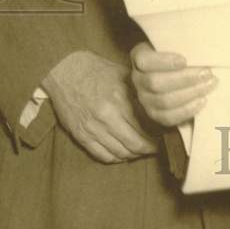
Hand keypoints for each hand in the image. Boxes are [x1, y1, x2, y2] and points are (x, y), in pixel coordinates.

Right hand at [42, 50, 156, 163]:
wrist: (65, 70)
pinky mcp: (81, 135)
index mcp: (120, 99)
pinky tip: (122, 153)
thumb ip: (140, 92)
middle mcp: (107, 116)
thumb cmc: (97, 70)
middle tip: (155, 147)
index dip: (157, 135)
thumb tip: (158, 105)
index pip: (145, 127)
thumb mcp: (124, 75)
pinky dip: (115, 158)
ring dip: (133, 155)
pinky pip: (102, 155)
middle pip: (135, 144)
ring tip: (140, 150)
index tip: (164, 136)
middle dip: (148, 149)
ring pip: (120, 153)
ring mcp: (93, 128)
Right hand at [130, 42, 217, 126]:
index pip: (144, 61)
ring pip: (164, 101)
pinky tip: (202, 100)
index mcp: (140, 57)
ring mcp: (144, 99)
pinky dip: (187, 110)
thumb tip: (201, 46)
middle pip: (156, 83)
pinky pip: (168, 117)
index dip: (163, 62)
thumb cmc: (176, 52)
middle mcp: (138, 79)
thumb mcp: (174, 43)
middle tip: (207, 73)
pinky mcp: (154, 114)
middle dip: (184, 79)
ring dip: (190, 94)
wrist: (171, 71)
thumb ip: (182, 44)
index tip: (184, 60)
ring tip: (209, 85)